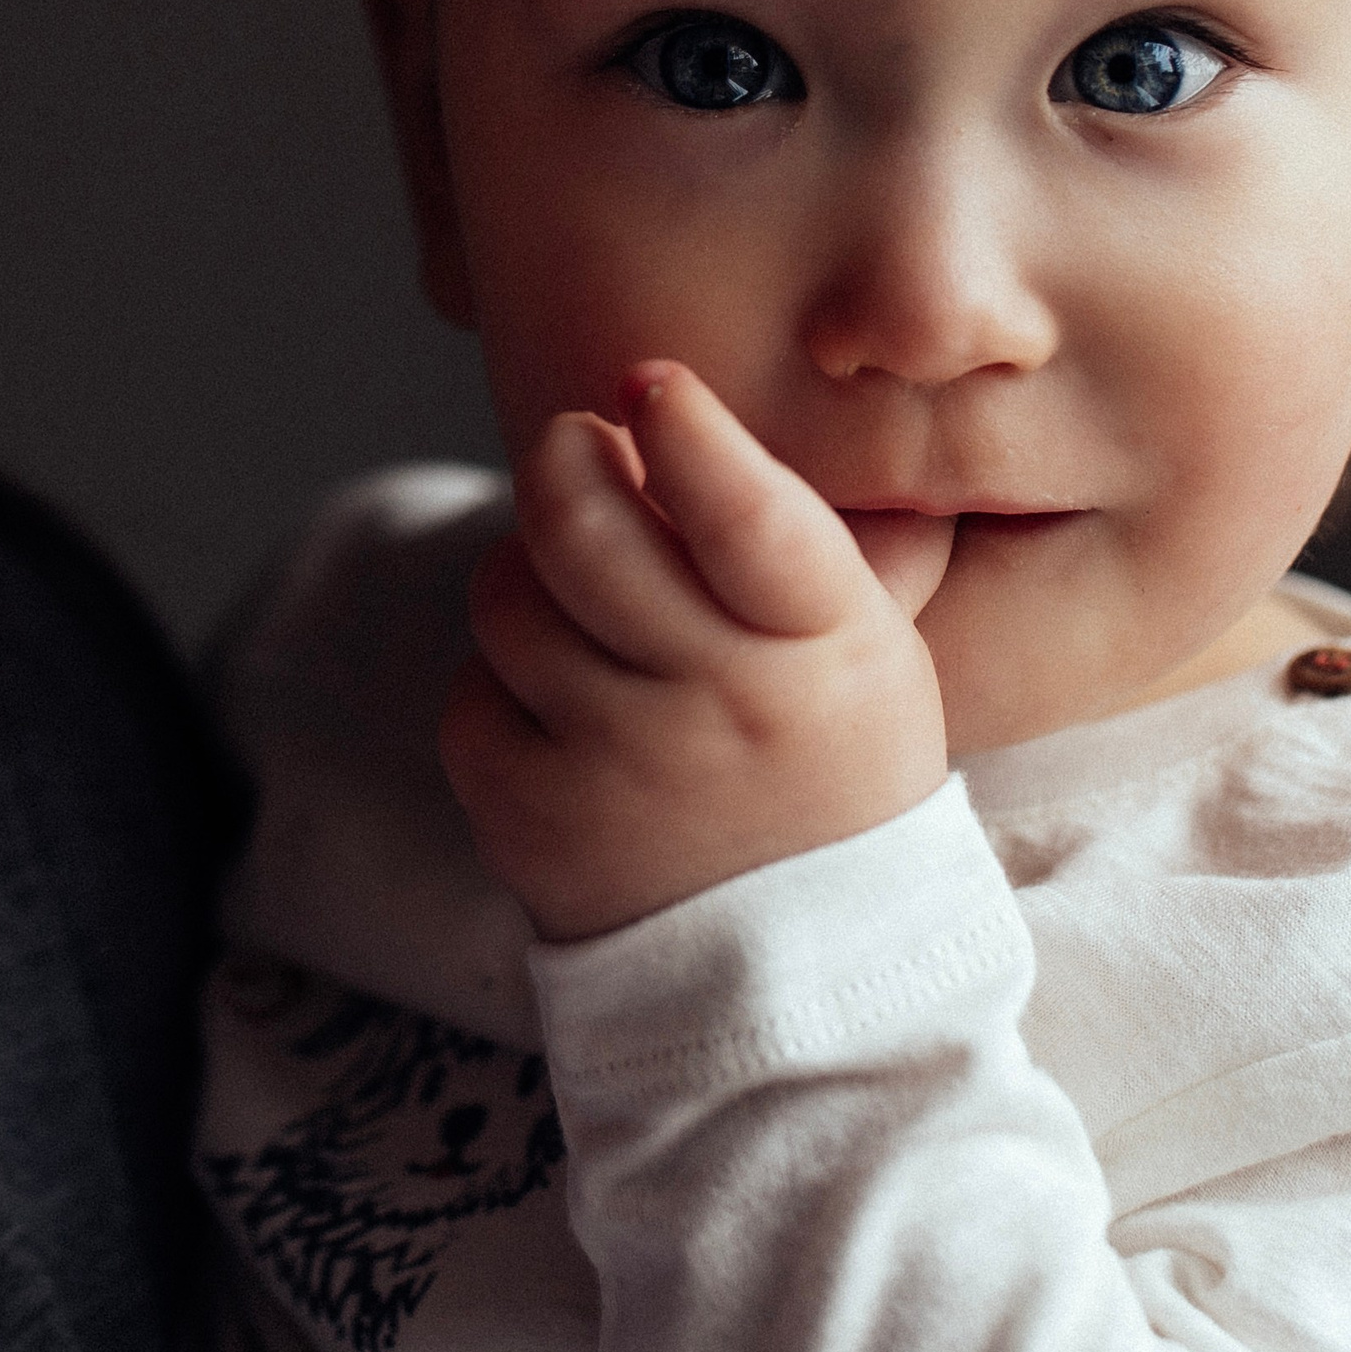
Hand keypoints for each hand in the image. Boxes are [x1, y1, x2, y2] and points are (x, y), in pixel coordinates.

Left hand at [441, 360, 952, 941]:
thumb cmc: (835, 767)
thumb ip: (823, 537)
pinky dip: (509, 681)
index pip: (749, 520)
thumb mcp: (872, 648)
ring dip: (532, 567)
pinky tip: (564, 702)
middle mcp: (720, 701)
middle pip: (587, 534)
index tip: (651, 380)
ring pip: (513, 599)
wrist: (800, 971)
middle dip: (564, 458)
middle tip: (575, 440)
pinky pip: (478, 695)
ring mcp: (619, 765)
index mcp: (824, 643)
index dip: (691, 437)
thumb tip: (746, 417)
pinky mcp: (532, 820)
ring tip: (578, 587)